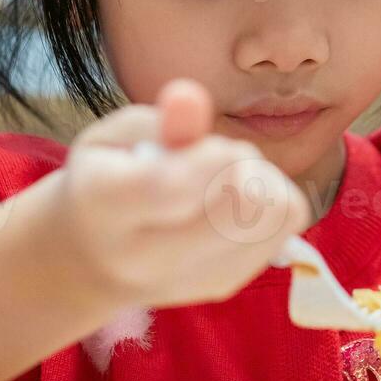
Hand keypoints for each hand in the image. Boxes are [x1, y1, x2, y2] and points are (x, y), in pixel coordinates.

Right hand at [35, 78, 311, 309]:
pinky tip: (232, 204)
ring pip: (272, 216)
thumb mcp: (115, 135)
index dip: (210, 158)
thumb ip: (157, 119)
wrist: (96, 255)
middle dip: (241, 162)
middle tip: (214, 155)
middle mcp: (143, 257)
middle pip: (240, 205)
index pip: (172, 188)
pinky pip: (283, 229)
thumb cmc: (109, 177)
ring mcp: (187, 279)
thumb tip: (192, 96)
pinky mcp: (222, 283)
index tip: (214, 146)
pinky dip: (269, 206)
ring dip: (260, 183)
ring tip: (223, 179)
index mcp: (104, 207)